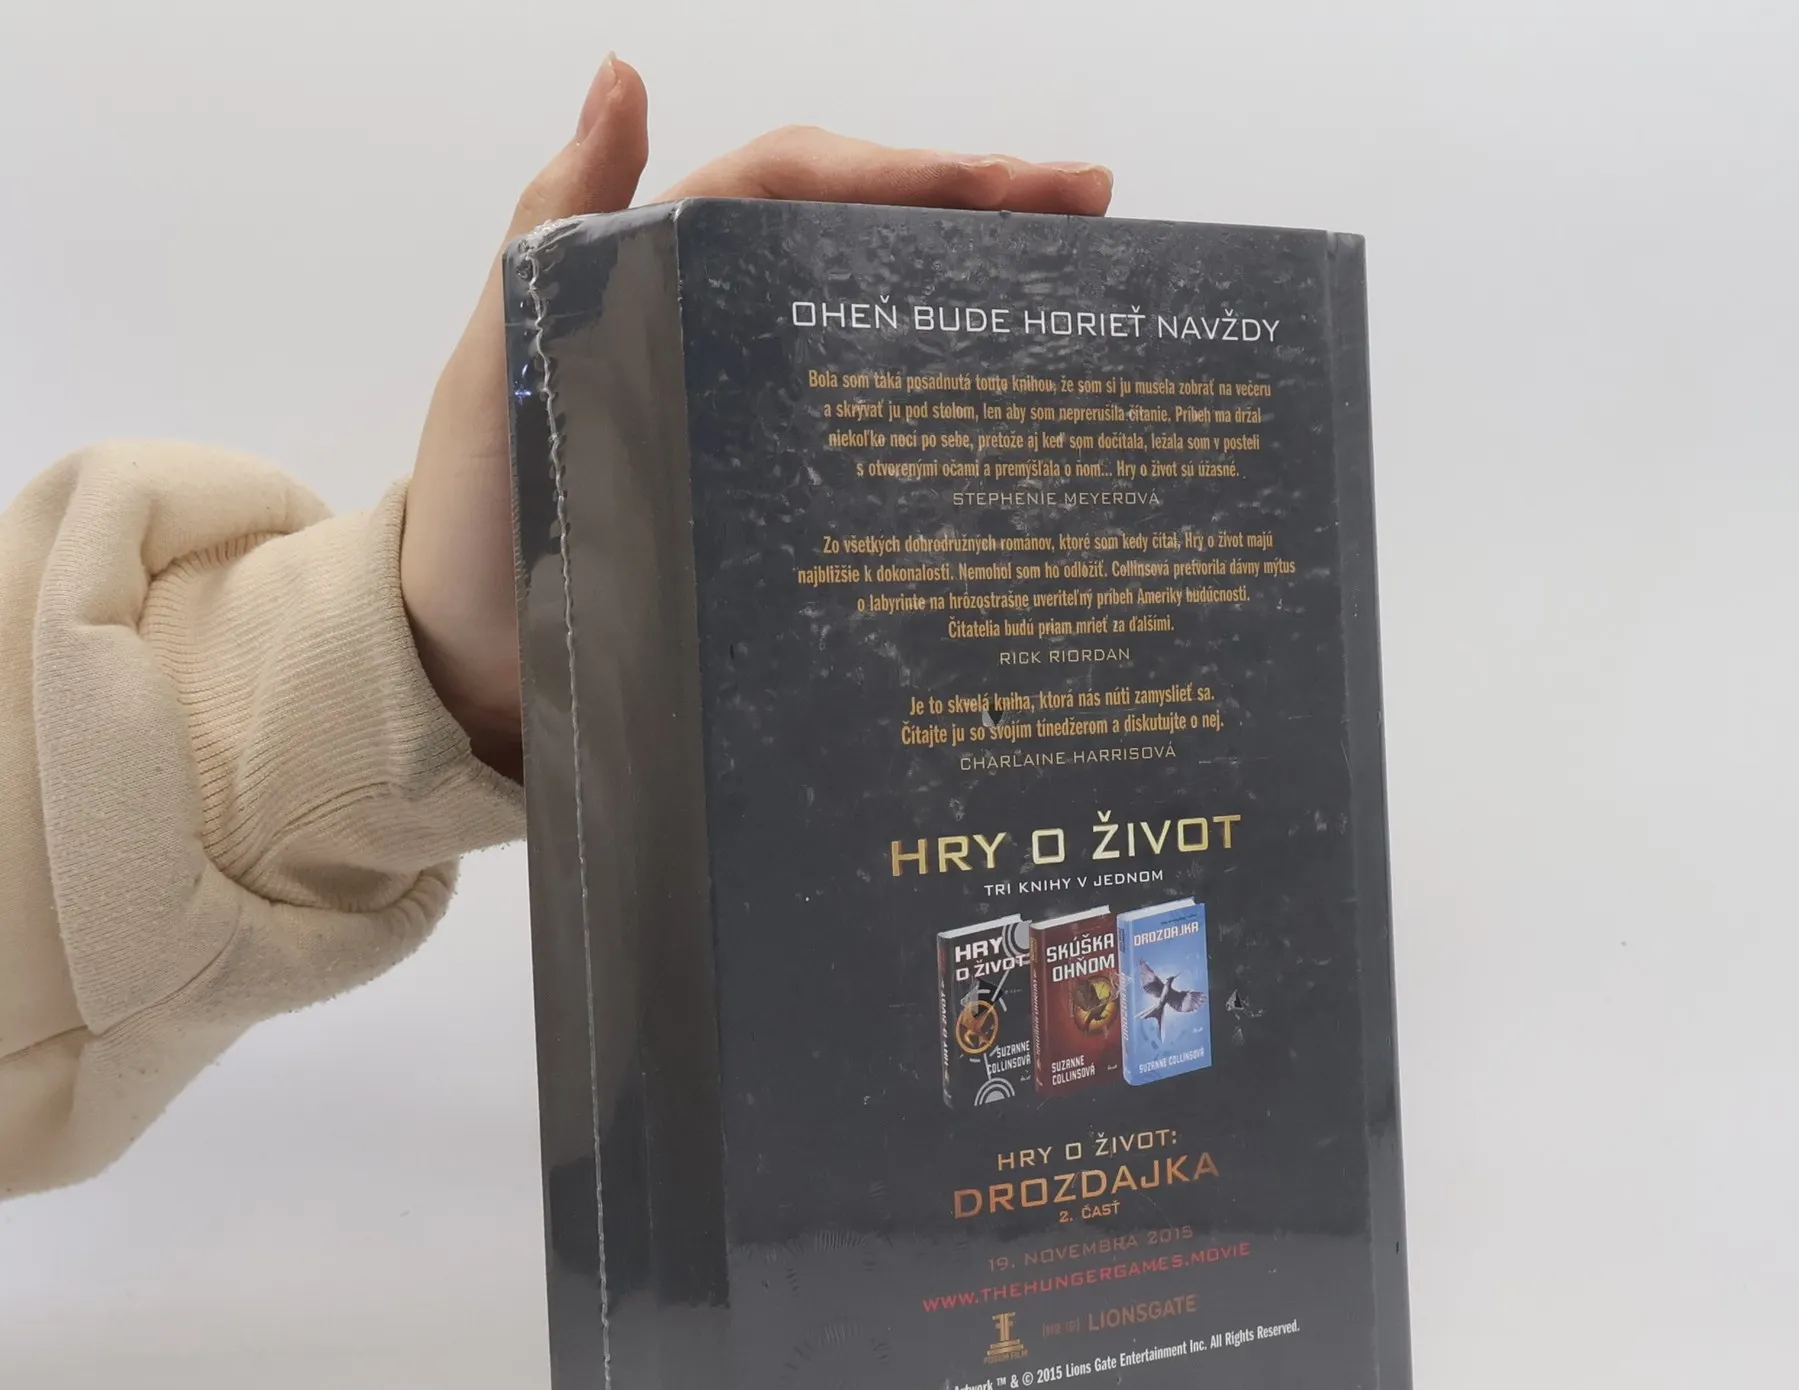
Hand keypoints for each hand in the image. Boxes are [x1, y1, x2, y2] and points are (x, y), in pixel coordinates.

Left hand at [402, 55, 1112, 777]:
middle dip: (976, 215)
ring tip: (1083, 302)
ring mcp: (751, 419)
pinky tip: (1005, 432)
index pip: (799, 189)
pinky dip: (932, 418)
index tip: (1024, 187)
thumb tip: (620, 74)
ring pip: (873, 331)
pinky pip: (858, 441)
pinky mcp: (768, 504)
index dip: (909, 172)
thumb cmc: (472, 516)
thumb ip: (558, 231)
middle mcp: (719, 331)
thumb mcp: (501, 360)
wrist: (463, 668)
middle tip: (1096, 215)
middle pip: (858, 243)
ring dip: (972, 302)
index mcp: (660, 273)